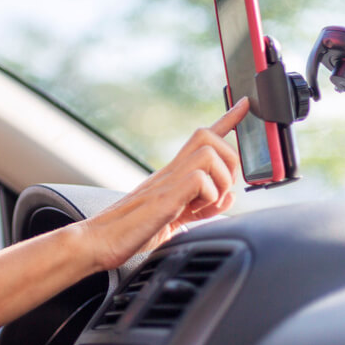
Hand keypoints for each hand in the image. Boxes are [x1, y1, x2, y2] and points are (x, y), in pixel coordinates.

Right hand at [77, 98, 248, 271]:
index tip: (245, 104)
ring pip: (210, 152)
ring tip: (207, 204)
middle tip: (223, 189)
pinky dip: (209, 198)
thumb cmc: (131, 232)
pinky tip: (193, 212)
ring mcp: (167, 181)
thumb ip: (201, 208)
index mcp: (173, 175)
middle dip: (231, 161)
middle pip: (210, 136)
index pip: (202, 138)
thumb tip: (228, 198)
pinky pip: (200, 180)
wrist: (98, 241)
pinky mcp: (165, 196)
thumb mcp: (175, 218)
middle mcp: (170, 171)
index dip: (227, 119)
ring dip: (221, 180)